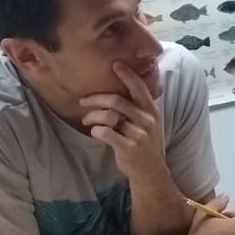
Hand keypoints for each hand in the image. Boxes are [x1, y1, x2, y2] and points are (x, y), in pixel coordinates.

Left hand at [81, 62, 166, 182]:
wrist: (150, 171)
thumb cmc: (144, 143)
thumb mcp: (148, 122)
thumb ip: (137, 106)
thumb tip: (120, 87)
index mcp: (151, 111)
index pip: (139, 88)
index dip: (127, 75)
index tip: (115, 64)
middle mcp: (147, 120)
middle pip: (116, 101)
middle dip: (95, 99)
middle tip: (83, 101)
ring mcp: (138, 134)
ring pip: (108, 116)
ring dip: (92, 116)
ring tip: (86, 120)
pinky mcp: (128, 147)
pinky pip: (105, 133)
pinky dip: (96, 131)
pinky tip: (96, 133)